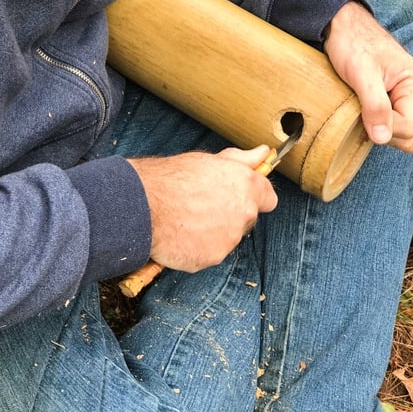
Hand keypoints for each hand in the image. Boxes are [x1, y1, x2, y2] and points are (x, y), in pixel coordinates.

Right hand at [126, 145, 277, 271]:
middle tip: (201, 205)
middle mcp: (243, 214)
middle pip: (245, 219)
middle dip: (229, 215)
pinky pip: (207, 254)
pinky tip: (179, 234)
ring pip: (225, 238)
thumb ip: (240, 160)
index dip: (255, 197)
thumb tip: (261, 153)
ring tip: (185, 219)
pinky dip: (195, 248)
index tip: (240, 196)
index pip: (268, 198)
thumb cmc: (172, 178)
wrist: (144, 205)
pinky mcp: (211, 258)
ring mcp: (229, 239)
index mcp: (246, 186)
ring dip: (211, 233)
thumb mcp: (208, 161)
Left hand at [324, 1, 412, 152]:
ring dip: (380, 128)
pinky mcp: (399, 101)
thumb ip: (375, 106)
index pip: (408, 129)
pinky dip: (379, 124)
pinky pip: (395, 127)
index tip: (361, 111)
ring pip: (403, 135)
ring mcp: (411, 99)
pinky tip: (365, 110)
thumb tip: (382, 137)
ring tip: (363, 107)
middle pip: (409, 136)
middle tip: (361, 109)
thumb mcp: (361, 75)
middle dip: (383, 130)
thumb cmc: (353, 44)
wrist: (345, 27)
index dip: (382, 128)